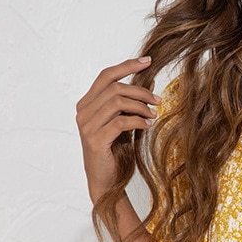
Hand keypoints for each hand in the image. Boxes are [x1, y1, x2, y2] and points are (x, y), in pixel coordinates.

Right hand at [75, 56, 160, 204]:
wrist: (105, 180)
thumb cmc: (115, 151)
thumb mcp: (124, 122)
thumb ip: (131, 102)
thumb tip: (151, 80)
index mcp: (87, 103)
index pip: (106, 75)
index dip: (127, 65)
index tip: (148, 61)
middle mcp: (83, 111)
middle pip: (114, 87)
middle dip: (140, 91)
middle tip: (158, 100)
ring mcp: (87, 125)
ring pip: (117, 102)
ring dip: (141, 106)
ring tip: (154, 115)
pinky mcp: (95, 139)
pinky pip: (120, 121)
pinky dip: (138, 121)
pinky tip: (148, 126)